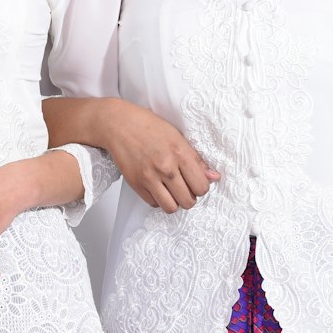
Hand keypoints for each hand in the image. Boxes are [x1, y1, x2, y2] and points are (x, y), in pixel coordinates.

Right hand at [101, 100, 218, 212]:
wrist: (119, 125)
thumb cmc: (148, 127)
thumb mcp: (177, 137)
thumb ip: (196, 160)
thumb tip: (214, 177)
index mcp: (180, 153)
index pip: (201, 186)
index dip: (201, 187)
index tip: (196, 183)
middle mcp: (166, 167)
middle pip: (188, 201)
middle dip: (189, 197)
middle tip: (185, 188)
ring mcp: (149, 177)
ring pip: (171, 207)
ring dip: (174, 202)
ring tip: (172, 192)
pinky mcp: (135, 183)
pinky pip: (153, 203)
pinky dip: (158, 199)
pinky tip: (157, 188)